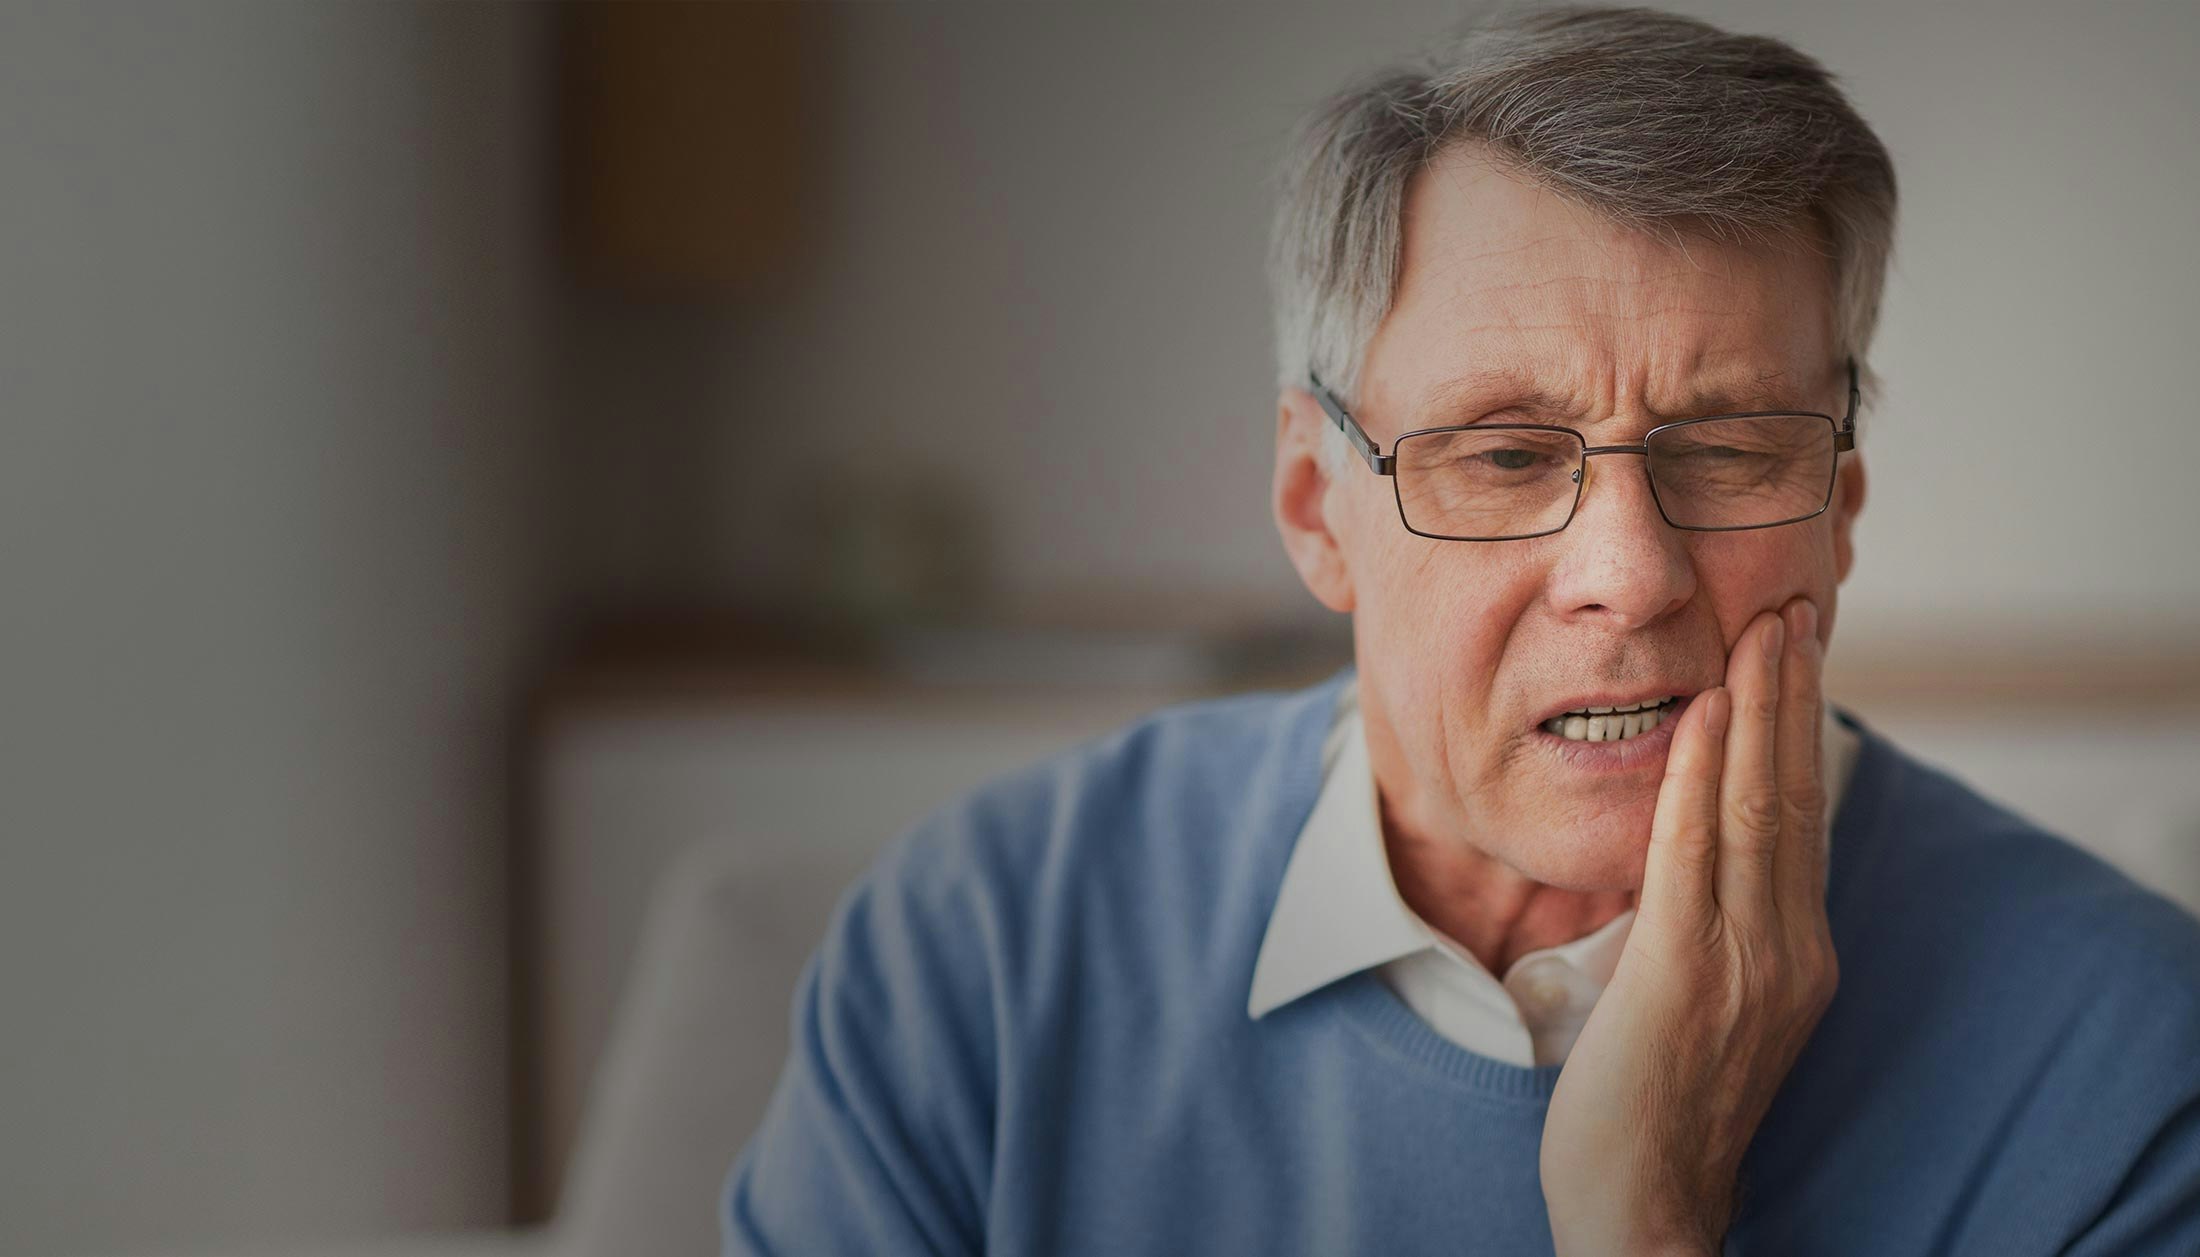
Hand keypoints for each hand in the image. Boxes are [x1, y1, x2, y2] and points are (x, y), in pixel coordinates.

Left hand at [1539, 598, 1838, 1255]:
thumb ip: (1708, 924)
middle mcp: (1786, 949)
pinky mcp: (1687, 974)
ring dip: (1758, 710)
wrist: (1645, 1205)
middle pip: (1794, 796)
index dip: (1800, 730)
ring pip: (1758, 809)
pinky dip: (1700, 776)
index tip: (1794, 653)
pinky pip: (1695, 855)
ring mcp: (1745, 961)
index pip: (1800, 818)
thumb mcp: (1702, 998)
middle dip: (1792, 696)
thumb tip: (1689, 852)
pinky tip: (1700, 714)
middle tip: (1790, 606)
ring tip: (1762, 630)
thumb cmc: (1655, 1104)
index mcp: (1794, 953)